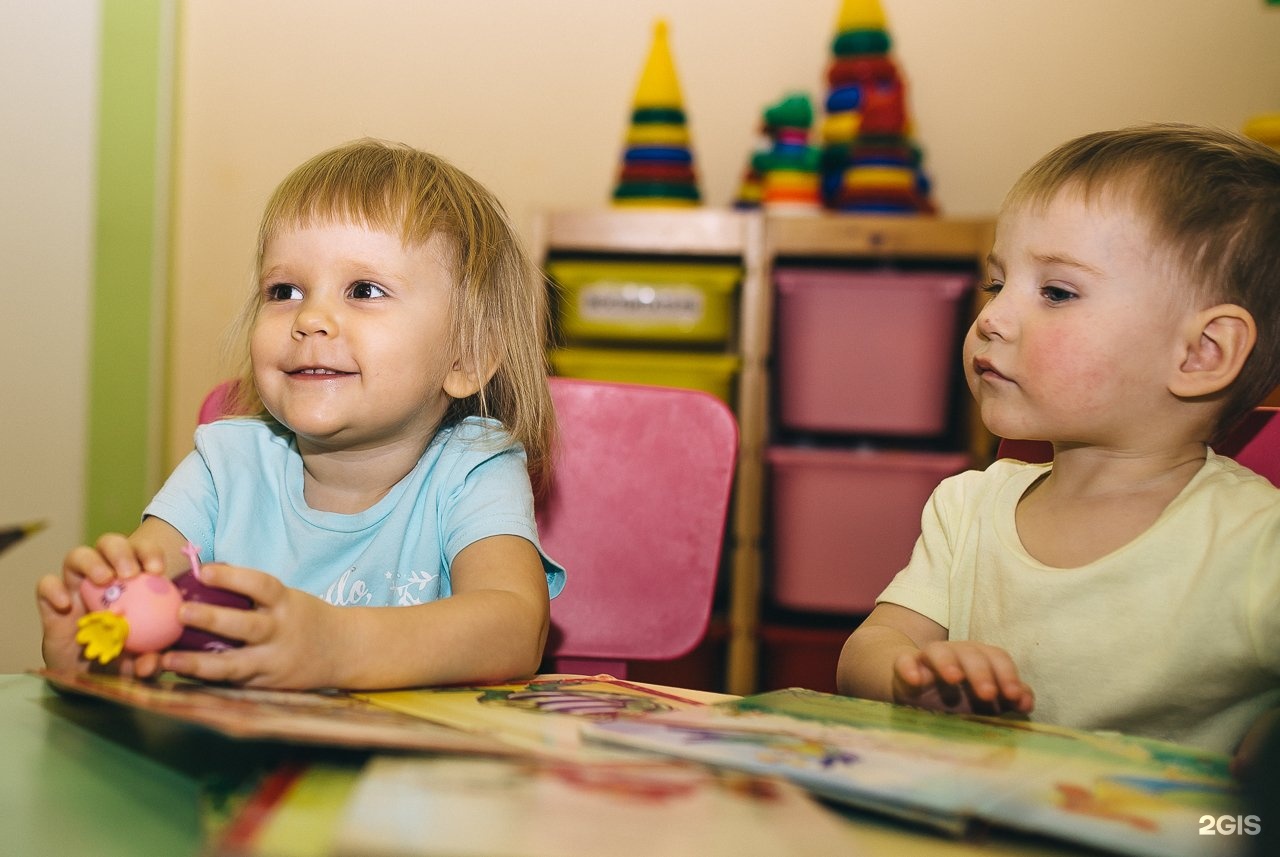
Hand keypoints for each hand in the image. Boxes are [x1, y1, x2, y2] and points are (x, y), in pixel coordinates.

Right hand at [36, 533, 168, 672]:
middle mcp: (104, 579)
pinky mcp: (51, 603)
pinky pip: (46, 585)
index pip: (142, 552)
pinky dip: (54, 588)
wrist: (87, 679)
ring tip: (104, 579)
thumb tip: (152, 663)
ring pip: (78, 555)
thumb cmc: (120, 661)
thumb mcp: (140, 665)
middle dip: (121, 551)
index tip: (157, 570)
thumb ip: (149, 664)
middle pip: (110, 544)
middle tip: (130, 573)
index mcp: (134, 583)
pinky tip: (66, 605)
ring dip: (92, 562)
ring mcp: (76, 588)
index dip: (150, 553)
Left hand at [156, 562, 341, 688]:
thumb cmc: (303, 618)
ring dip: (199, 663)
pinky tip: (180, 680)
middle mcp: (281, 632)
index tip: (205, 570)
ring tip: (168, 660)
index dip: (233, 577)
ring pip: (235, 666)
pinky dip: (206, 681)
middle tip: (180, 613)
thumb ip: (253, 594)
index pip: (261, 585)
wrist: (343, 650)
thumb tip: (202, 574)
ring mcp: (274, 663)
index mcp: (287, 603)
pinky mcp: (265, 686)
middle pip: (247, 627)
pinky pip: (232, 684)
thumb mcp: (287, 599)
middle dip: (213, 620)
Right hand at [892, 640, 1034, 716]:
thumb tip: (1026, 702)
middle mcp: (955, 654)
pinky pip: (904, 661)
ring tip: (954, 679)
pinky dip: (909, 667)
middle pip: (970, 653)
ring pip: (938, 651)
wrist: (915, 692)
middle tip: (988, 694)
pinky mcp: (904, 667)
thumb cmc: (958, 697)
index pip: (996, 657)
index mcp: (979, 659)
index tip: (1013, 696)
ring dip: (948, 663)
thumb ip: (1009, 698)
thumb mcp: (985, 700)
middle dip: (981, 672)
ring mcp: (928, 660)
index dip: (1007, 674)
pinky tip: (915, 680)